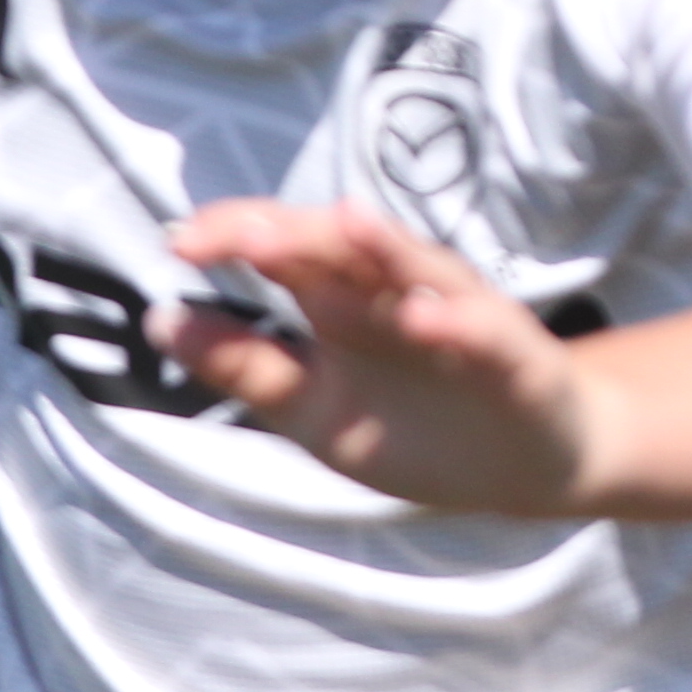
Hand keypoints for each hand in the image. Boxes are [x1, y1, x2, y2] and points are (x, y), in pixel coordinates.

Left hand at [152, 201, 607, 512]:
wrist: (531, 464)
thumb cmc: (417, 426)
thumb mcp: (314, 410)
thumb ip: (246, 365)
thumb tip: (161, 319)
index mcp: (348, 300)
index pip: (289, 251)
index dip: (239, 238)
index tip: (179, 242)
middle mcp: (402, 293)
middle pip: (349, 249)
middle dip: (299, 235)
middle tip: (243, 234)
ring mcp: (462, 320)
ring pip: (420, 272)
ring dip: (383, 250)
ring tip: (342, 227)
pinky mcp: (516, 359)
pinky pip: (485, 335)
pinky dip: (456, 323)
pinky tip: (423, 316)